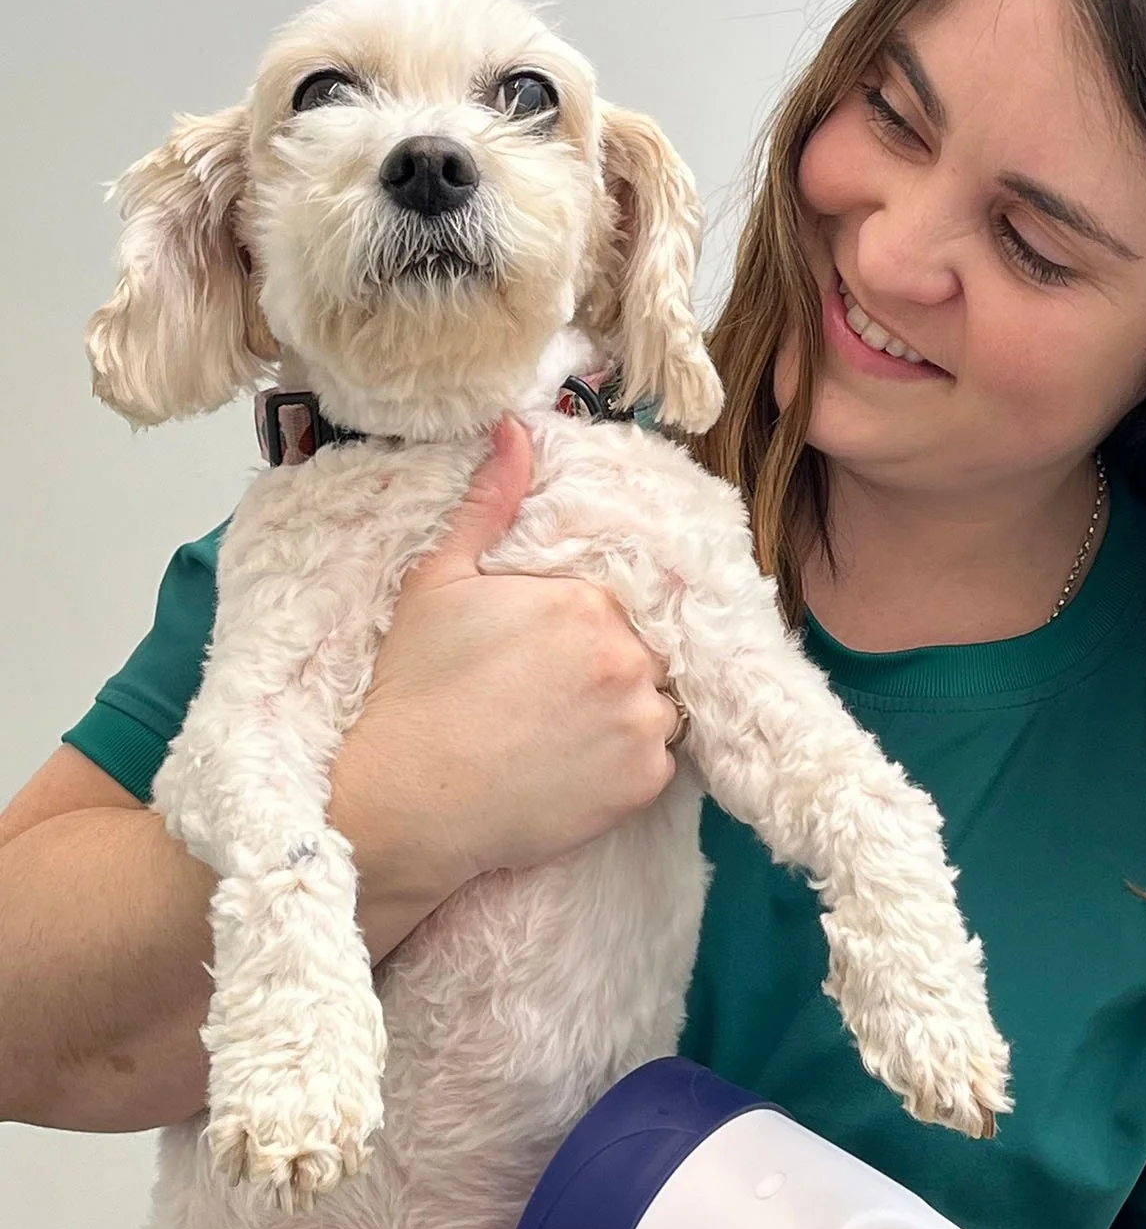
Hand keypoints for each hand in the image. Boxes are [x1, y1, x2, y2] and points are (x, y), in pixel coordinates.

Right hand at [332, 419, 681, 903]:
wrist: (404, 800)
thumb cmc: (414, 688)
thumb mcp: (439, 580)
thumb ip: (489, 502)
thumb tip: (515, 427)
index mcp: (588, 601)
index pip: (617, 603)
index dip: (583, 626)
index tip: (543, 652)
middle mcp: (628, 658)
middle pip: (644, 652)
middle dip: (609, 667)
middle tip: (547, 696)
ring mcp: (641, 724)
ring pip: (659, 706)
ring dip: (627, 714)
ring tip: (562, 732)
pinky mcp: (643, 784)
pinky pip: (658, 764)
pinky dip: (627, 767)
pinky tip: (571, 770)